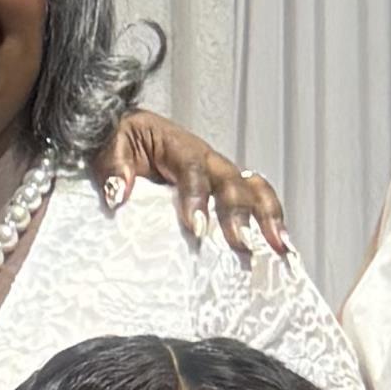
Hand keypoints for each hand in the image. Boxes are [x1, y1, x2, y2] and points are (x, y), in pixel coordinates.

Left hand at [96, 110, 287, 256]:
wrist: (127, 138)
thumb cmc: (119, 142)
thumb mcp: (108, 145)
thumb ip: (112, 165)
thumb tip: (118, 192)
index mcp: (178, 145)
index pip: (192, 168)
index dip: (198, 196)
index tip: (198, 227)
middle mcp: (207, 160)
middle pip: (231, 182)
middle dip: (239, 213)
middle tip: (242, 244)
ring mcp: (221, 177)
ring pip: (254, 191)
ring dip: (269, 218)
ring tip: (280, 248)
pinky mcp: (226, 195)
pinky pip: (256, 205)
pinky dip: (272, 225)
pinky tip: (282, 251)